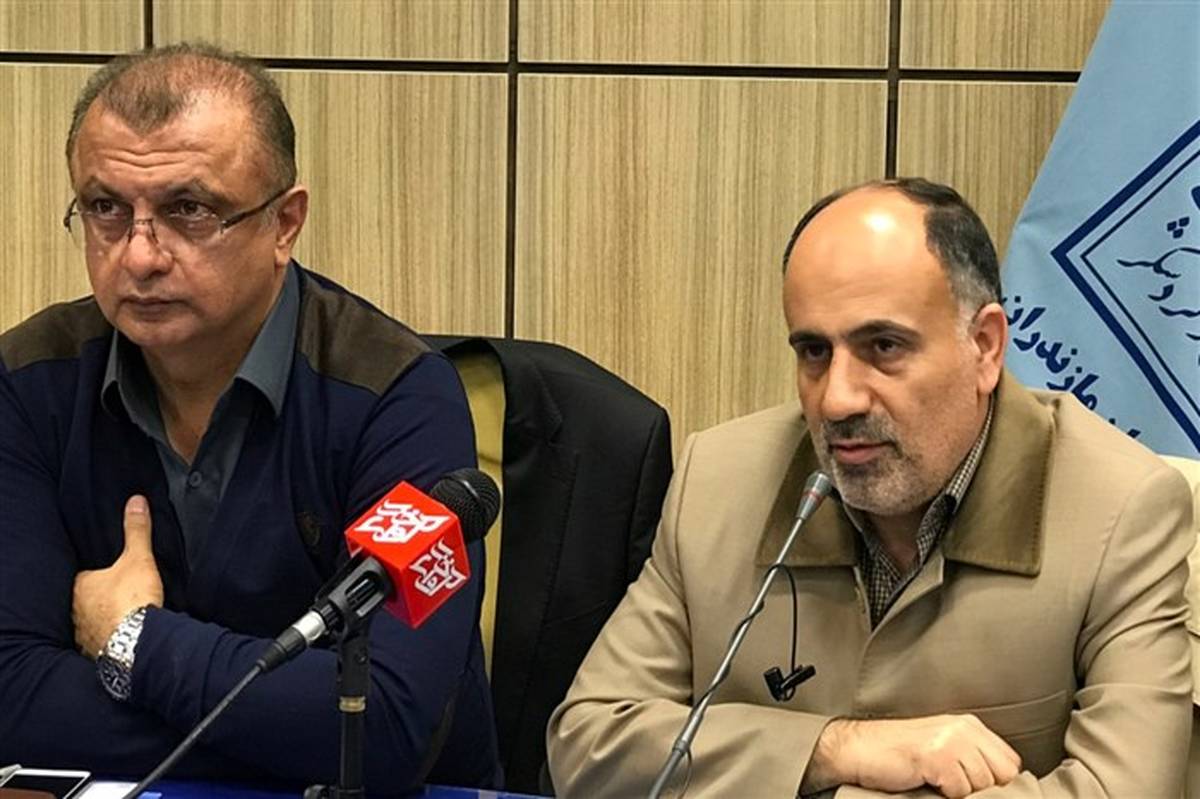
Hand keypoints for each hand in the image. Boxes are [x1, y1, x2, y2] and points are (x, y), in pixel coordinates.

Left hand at [72, 495, 163, 657]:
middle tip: (119, 593)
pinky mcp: (96, 651)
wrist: (137, 642)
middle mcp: (76, 610)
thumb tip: (136, 502)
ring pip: (91, 620)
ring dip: (103, 618)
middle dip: (99, 596)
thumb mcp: (139, 558)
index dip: (97, 573)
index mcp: (81, 585)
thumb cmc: (132, 600)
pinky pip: (100, 640)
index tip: (111, 573)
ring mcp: (84, 633)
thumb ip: (136, 531)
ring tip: (123, 614)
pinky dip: (110, 637)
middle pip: (85, 598)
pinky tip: (124, 634)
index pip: (83, 575)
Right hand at [805, 715, 1021, 797]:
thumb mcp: (942, 746)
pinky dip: (943, 793)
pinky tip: (924, 779)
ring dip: (959, 791)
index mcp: (968, 724)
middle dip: (979, 787)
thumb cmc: (896, 754)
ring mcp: (951, 740)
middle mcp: (963, 728)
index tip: (968, 782)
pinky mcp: (937, 756)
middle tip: (949, 782)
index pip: (1010, 763)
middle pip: (1002, 776)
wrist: (857, 749)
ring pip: (982, 785)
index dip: (993, 780)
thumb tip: (1002, 785)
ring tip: (934, 779)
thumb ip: (973, 757)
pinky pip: (960, 791)